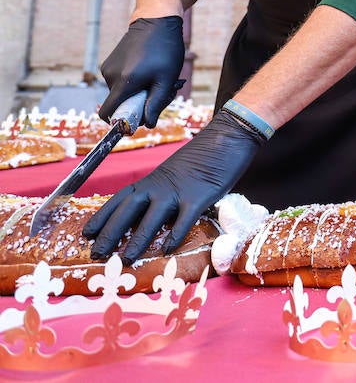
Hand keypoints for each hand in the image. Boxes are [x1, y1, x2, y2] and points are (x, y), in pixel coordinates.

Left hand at [83, 109, 265, 259]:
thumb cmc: (203, 157)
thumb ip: (162, 190)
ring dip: (137, 239)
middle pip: (128, 210)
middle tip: (97, 253)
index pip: (119, 199)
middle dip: (110, 232)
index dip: (102, 217)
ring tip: (127, 259)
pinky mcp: (200, 196)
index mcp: (152, 179)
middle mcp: (160, 185)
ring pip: (152, 217)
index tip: (87, 233)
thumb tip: (151, 212)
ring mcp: (179, 191)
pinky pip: (185, 219)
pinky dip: (175, 235)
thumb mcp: (174, 172)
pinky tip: (166, 250)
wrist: (228, 136)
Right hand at [99, 16, 185, 128]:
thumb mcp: (166, 79)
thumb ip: (155, 103)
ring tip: (158, 76)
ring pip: (122, 92)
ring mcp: (108, 68)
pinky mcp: (110, 62)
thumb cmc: (165, 49)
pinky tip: (149, 69)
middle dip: (140, 103)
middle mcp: (110, 76)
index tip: (140, 117)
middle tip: (163, 91)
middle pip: (120, 104)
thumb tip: (147, 124)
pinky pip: (121, 81)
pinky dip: (134, 82)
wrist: (156, 20)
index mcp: (123, 82)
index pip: (107, 113)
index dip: (121, 121)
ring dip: (140, 91)